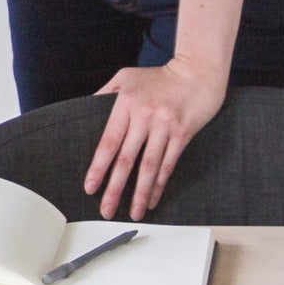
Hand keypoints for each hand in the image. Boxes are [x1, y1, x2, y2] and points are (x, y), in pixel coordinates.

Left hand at [83, 58, 224, 220]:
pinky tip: (154, 199)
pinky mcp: (182, 134)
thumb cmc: (159, 76)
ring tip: (134, 213)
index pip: (109, 141)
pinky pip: (169, 164)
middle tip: (106, 211)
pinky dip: (160, 184)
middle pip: (126, 159)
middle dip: (115, 188)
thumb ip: (105, 93)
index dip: (99, 167)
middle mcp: (144, 117)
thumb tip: (86, 111)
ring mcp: (165, 126)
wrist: (197, 71)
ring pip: (149, 166)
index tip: (90, 187)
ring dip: (140, 193)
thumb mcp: (127, 76)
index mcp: (126, 104)